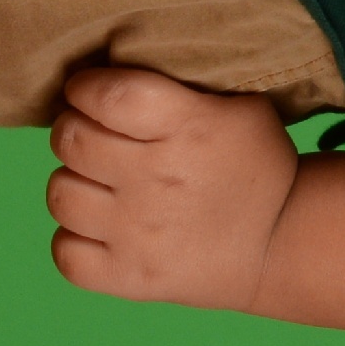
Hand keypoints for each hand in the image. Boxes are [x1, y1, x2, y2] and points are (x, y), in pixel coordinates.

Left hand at [44, 65, 302, 311]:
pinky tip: (98, 228)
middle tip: (91, 135)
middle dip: (73, 129)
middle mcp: (158, 179)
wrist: (284, 243)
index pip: (107, 95)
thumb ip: (182, 88)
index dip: (85, 88)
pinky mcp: (130, 279)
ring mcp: (139, 234)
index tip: (87, 92)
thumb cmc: (255, 165)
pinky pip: (64, 253)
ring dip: (73, 182)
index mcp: (188, 127)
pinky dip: (73, 239)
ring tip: (97, 183)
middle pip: (72, 140)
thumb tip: (118, 66)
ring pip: (60, 194)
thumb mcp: (241, 107)